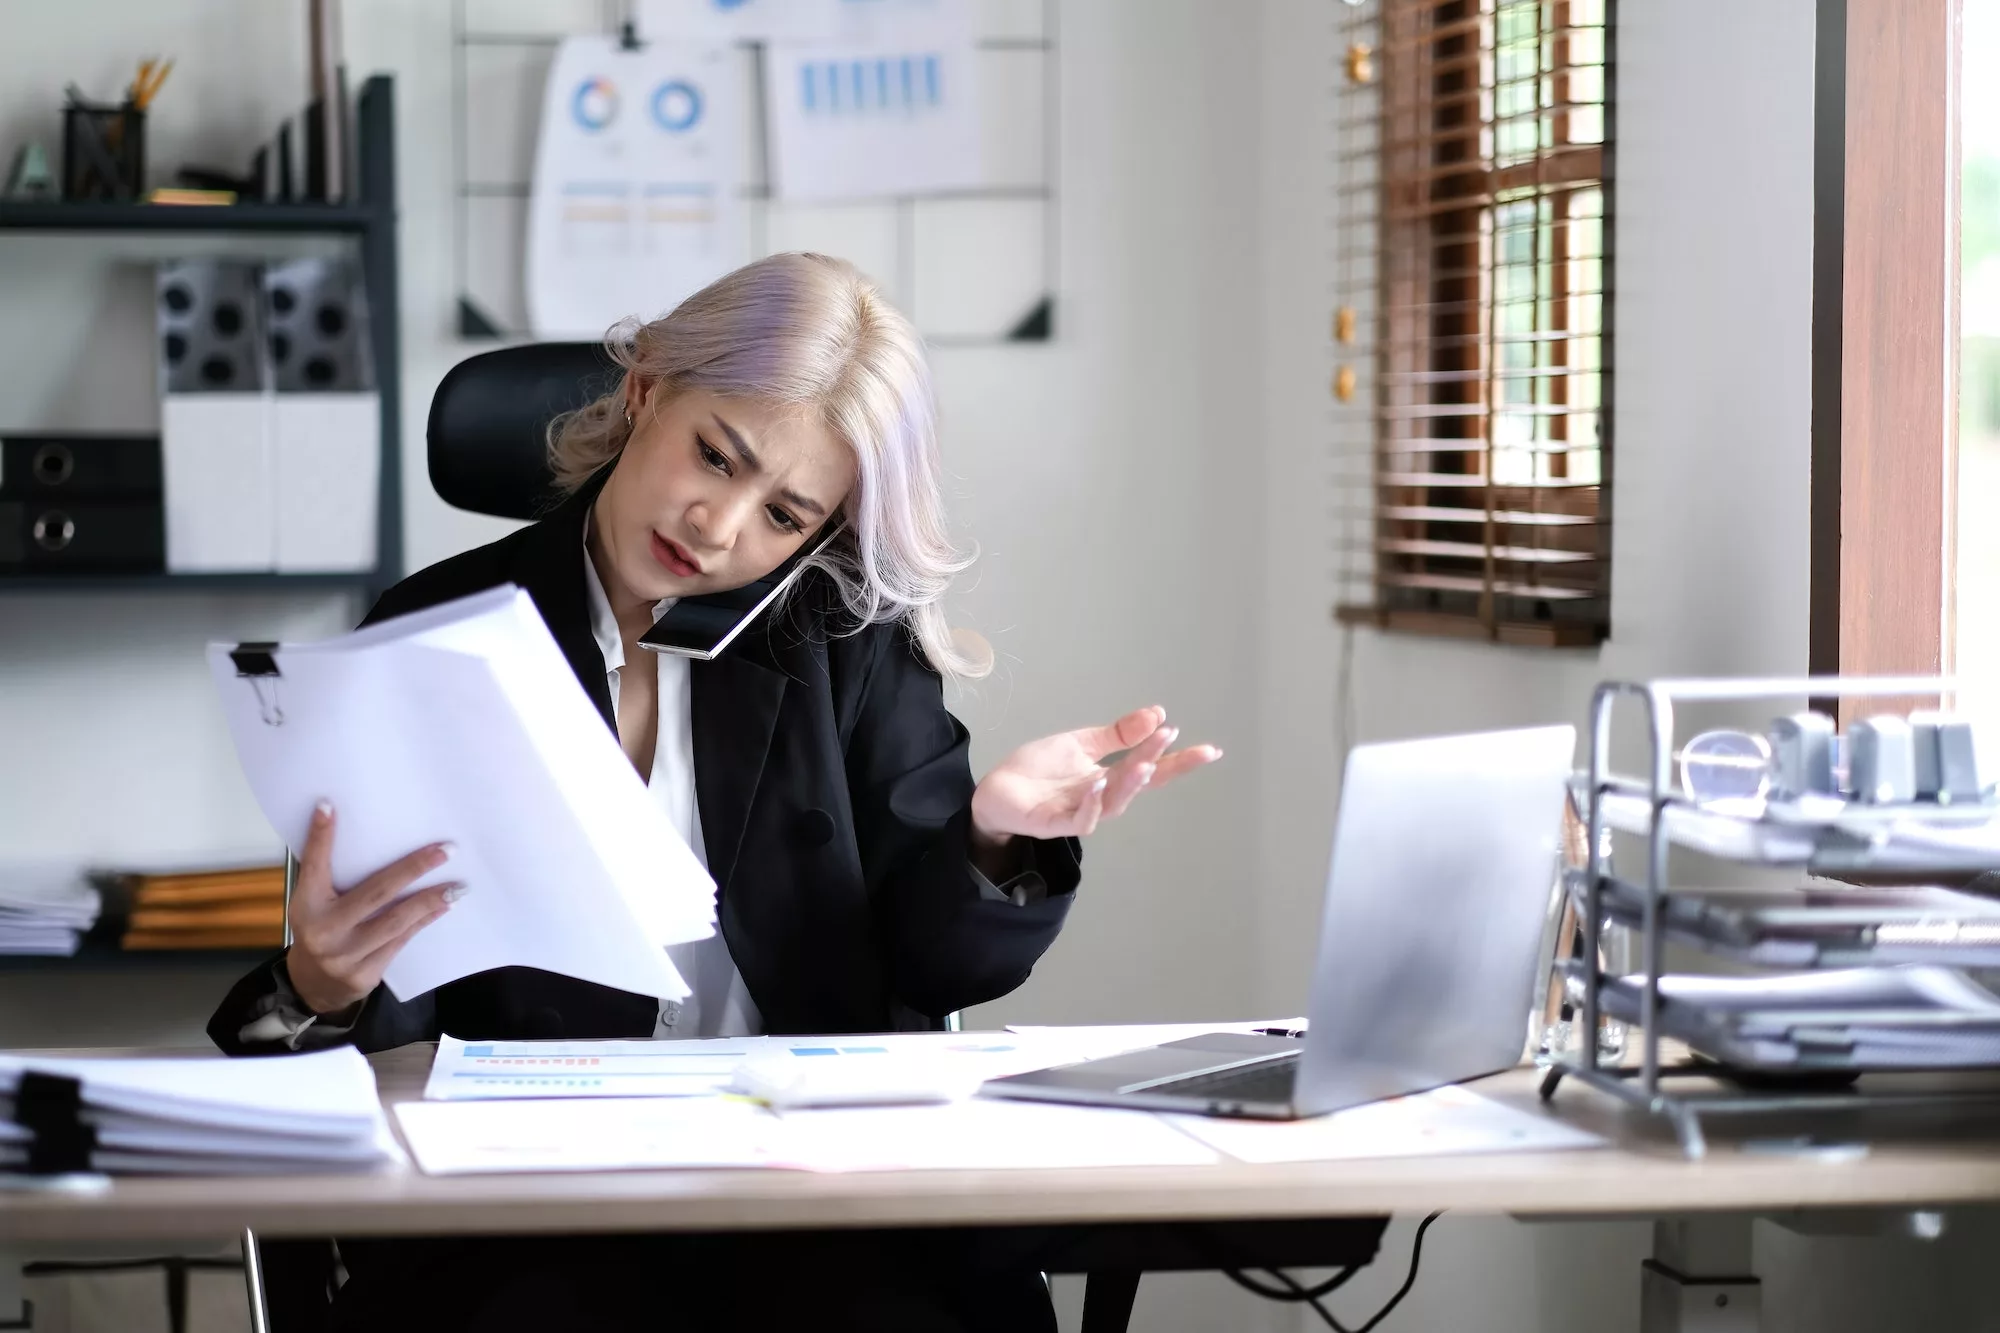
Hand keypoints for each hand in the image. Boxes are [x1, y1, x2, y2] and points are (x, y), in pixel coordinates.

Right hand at [285, 801, 463, 1016]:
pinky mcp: (365, 973)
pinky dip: (424, 921)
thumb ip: (332, 876)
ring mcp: (344, 955)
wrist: (314, 984)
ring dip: (429, 900)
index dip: (320, 837)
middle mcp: (324, 930)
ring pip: (396, 921)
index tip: (329, 806)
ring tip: (457, 885)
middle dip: (413, 869)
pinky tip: (443, 906)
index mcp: (306, 905)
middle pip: (376, 893)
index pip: (314, 865)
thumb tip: (358, 829)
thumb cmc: (321, 930)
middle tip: (444, 851)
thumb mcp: (314, 902)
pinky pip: (401, 941)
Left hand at [970, 705, 1221, 844]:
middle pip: (1139, 785)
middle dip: (1161, 765)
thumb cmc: (1037, 770)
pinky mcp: (1054, 824)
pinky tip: (1099, 783)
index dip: (1179, 761)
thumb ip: (1117, 734)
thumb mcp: (1080, 743)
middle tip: (1175, 741)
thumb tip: (1158, 713)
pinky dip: (1092, 804)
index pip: (1151, 768)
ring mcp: (1079, 812)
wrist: (995, 791)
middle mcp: (1101, 797)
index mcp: (1109, 777)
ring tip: (1146, 763)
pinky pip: (1080, 819)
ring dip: (1130, 783)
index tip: (1210, 750)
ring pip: (1114, 803)